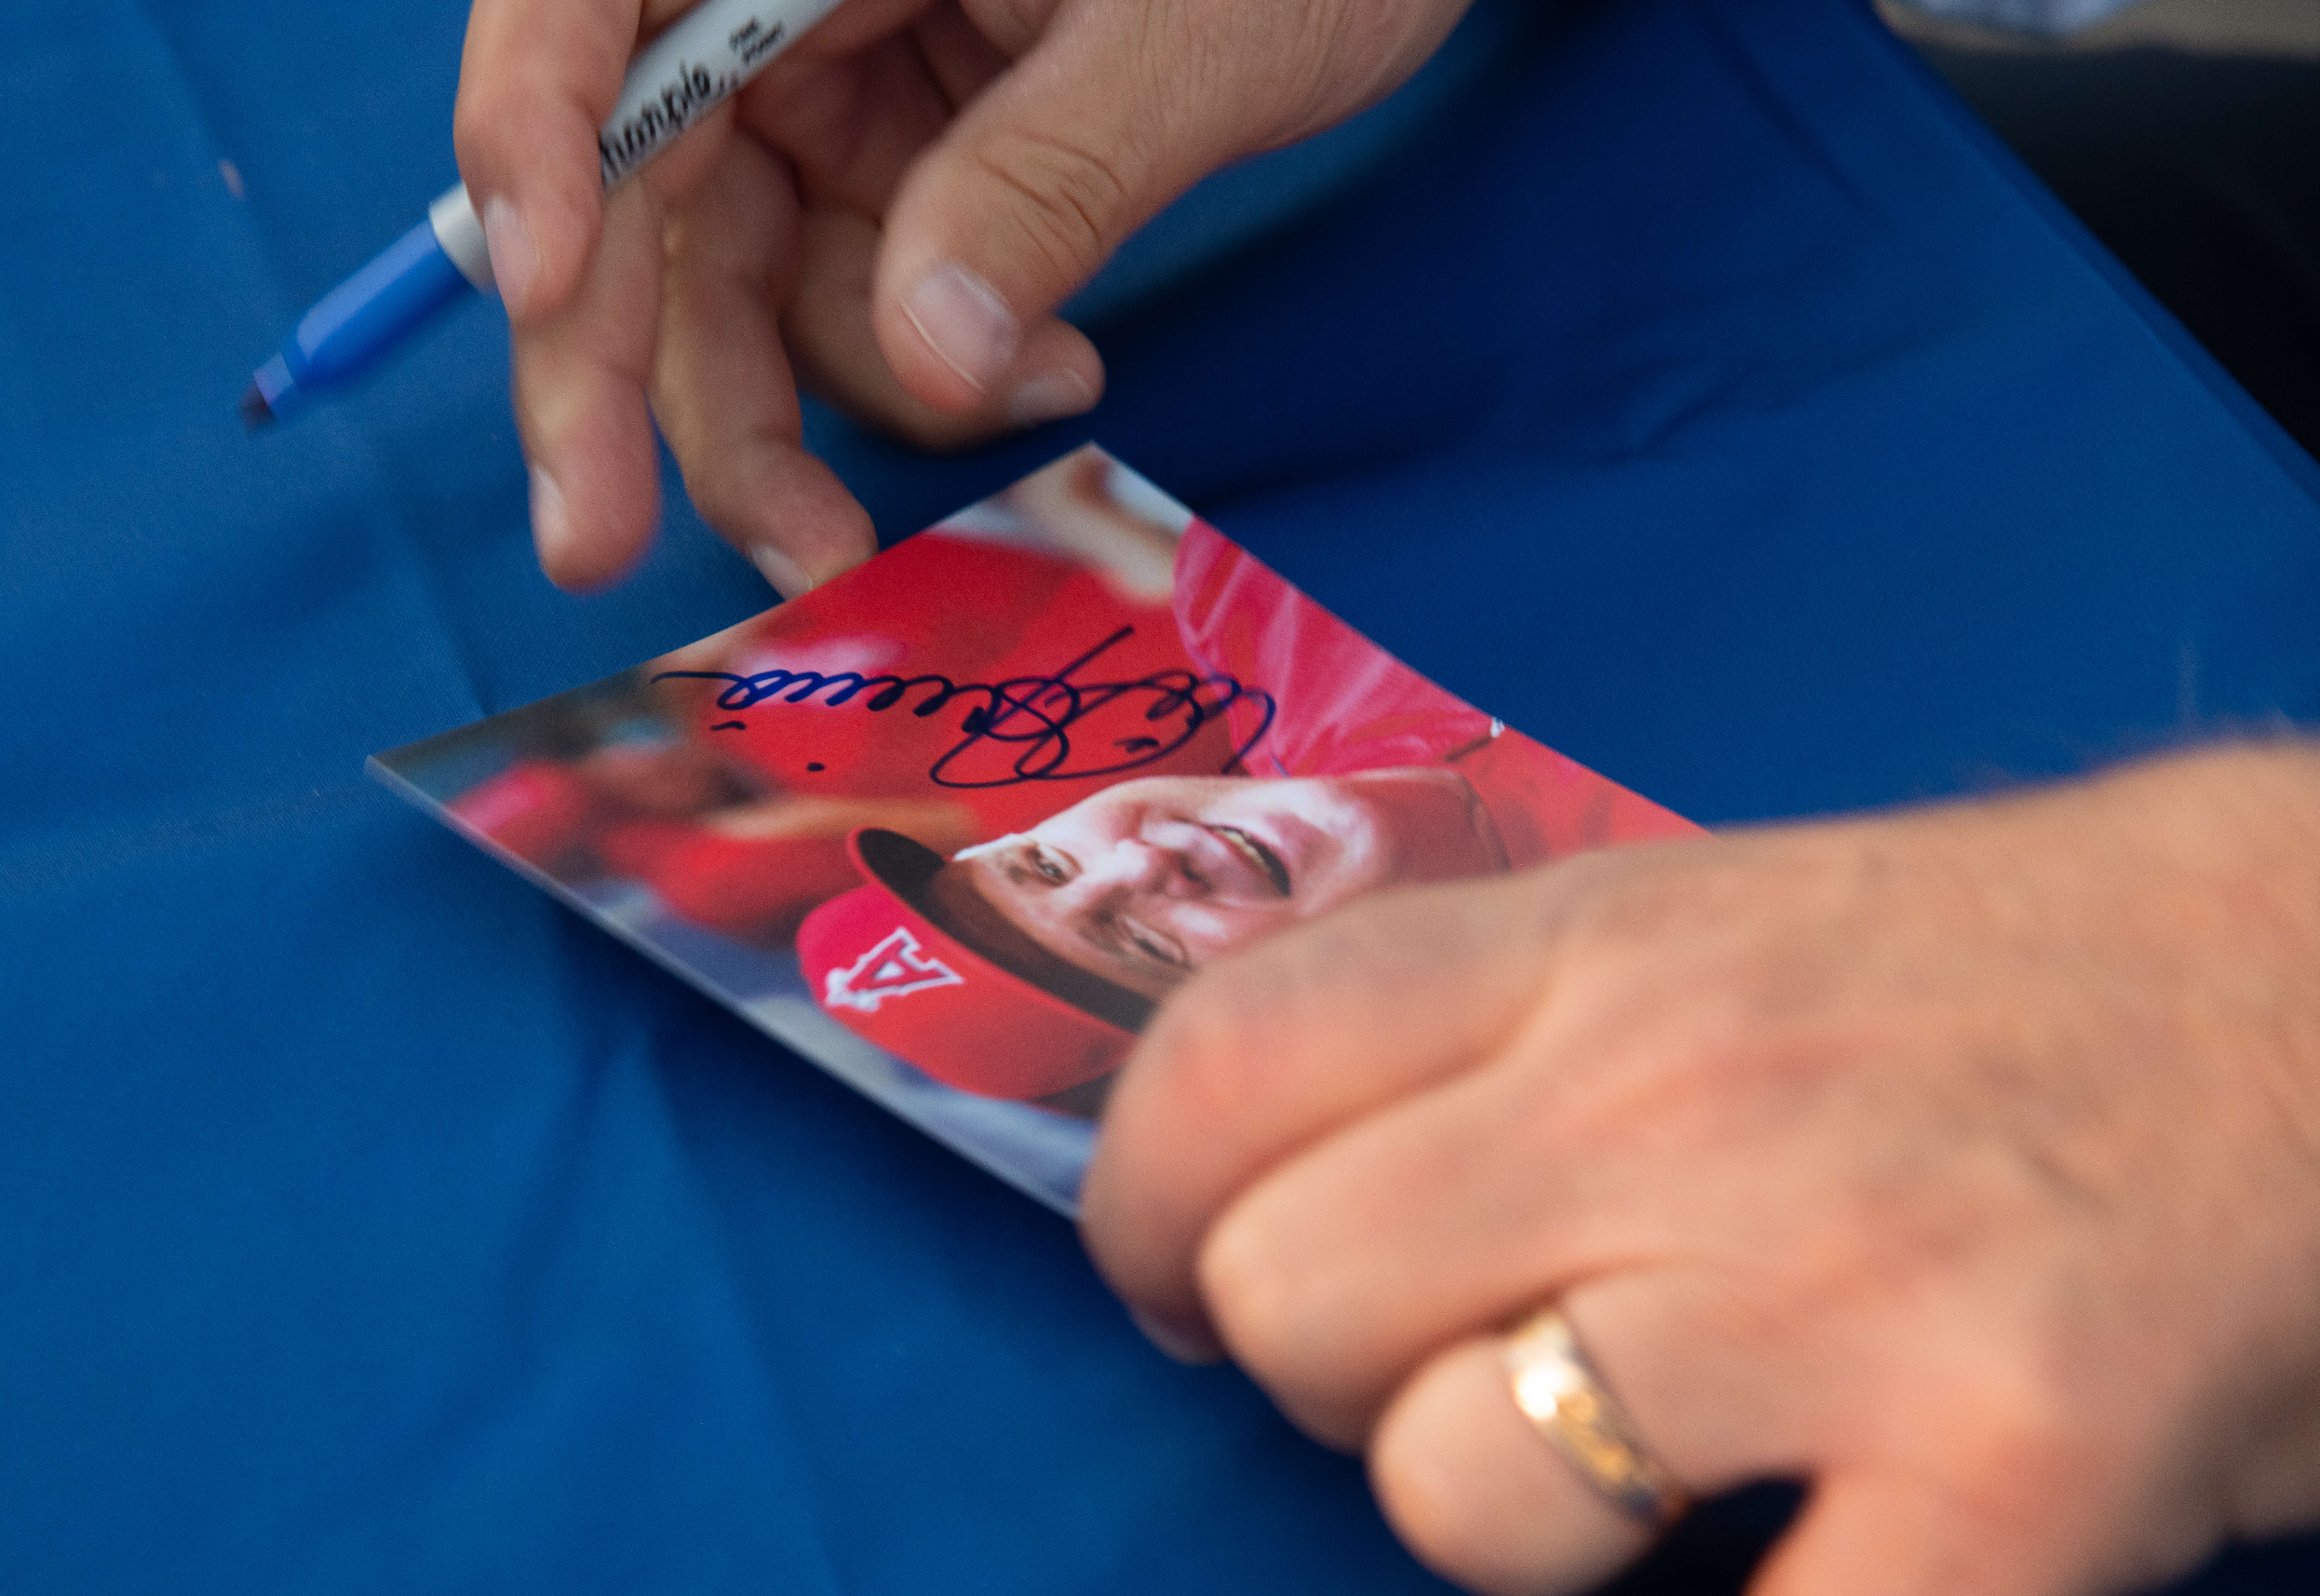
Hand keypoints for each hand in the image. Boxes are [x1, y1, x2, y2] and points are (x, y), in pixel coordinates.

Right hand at [453, 0, 1473, 591]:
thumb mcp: (1190, 31)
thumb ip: (1047, 180)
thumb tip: (927, 362)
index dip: (529, 129)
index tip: (542, 284)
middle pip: (631, 182)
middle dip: (617, 374)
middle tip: (592, 545)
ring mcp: (833, 82)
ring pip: (740, 280)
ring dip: (819, 410)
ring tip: (1027, 413)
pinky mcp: (901, 158)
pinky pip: (855, 295)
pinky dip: (928, 367)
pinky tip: (1053, 372)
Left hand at [1081, 744, 2319, 1595]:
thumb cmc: (1988, 976)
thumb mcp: (1705, 924)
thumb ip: (1491, 1029)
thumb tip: (1266, 1168)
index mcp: (1597, 948)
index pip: (1222, 1067)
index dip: (1138, 1209)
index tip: (1173, 1273)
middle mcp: (1683, 1097)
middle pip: (1287, 1301)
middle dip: (1321, 1375)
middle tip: (1441, 1364)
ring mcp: (1844, 1284)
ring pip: (1455, 1493)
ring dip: (1504, 1516)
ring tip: (1637, 1459)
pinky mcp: (2012, 1466)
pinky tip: (1793, 1569)